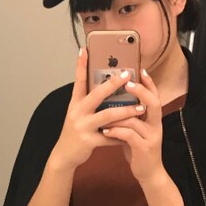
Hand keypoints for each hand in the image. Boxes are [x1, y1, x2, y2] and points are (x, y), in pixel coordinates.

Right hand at [49, 49, 147, 171]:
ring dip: (126, 111)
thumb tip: (105, 87)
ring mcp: (82, 126)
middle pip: (97, 94)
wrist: (64, 155)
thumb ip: (89, 101)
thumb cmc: (75, 132)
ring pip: (108, 116)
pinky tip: (132, 134)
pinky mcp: (88, 141)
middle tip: (127, 74)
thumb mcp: (78, 114)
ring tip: (140, 108)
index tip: (85, 49)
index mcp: (75, 103)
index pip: (78, 80)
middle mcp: (77, 112)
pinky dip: (122, 135)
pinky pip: (110, 137)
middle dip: (113, 84)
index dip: (81, 65)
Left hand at [101, 69, 164, 183]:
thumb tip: (116, 101)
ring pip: (136, 119)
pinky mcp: (144, 148)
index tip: (141, 69)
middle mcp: (156, 125)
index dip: (149, 83)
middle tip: (127, 83)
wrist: (149, 174)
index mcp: (154, 119)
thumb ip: (131, 117)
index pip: (155, 96)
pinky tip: (105, 131)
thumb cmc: (138, 149)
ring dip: (118, 114)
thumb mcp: (137, 130)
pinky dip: (115, 131)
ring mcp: (151, 136)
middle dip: (140, 91)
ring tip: (104, 112)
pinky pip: (129, 135)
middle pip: (153, 103)